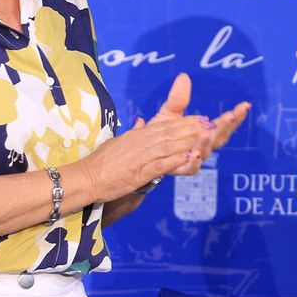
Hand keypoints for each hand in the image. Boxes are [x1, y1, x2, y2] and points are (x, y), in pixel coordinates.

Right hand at [77, 113, 211, 201]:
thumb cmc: (101, 163)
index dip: (185, 122)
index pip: (165, 125)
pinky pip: (162, 164)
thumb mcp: (119, 142)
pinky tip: (190, 157)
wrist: (86, 177)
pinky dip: (177, 160)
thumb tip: (141, 123)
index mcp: (137, 135)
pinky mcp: (139, 171)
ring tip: (206, 136)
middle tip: (210, 124)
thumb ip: (133, 134)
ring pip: (169, 145)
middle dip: (192, 128)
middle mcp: (141, 142)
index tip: (201, 118)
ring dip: (189, 140)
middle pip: (171, 132)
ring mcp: (141, 156)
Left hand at [150, 73, 250, 176]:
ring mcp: (193, 159)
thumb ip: (178, 98)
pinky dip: (193, 162)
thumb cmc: (161, 134)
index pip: (223, 124)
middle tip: (231, 115)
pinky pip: (190, 168)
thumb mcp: (170, 113)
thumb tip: (184, 76)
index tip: (245, 105)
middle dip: (226, 126)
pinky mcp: (180, 169)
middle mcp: (203, 147)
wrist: (144, 154)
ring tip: (207, 132)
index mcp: (204, 133)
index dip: (235, 116)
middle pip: (219, 138)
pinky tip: (194, 153)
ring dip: (207, 142)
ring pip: (205, 152)